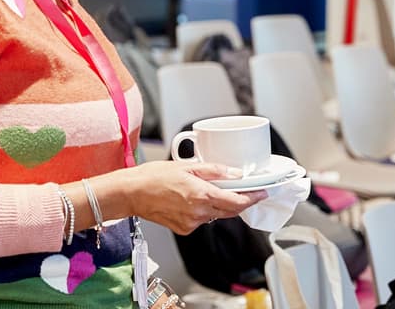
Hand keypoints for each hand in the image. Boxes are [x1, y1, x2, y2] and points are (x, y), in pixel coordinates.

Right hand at [106, 160, 266, 234]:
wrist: (132, 193)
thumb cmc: (154, 176)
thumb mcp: (187, 165)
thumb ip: (215, 170)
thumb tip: (235, 173)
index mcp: (202, 195)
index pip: (237, 202)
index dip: (253, 198)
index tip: (262, 193)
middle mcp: (199, 213)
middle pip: (230, 211)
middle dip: (239, 201)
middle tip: (244, 190)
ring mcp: (191, 223)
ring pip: (216, 215)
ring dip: (219, 204)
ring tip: (207, 189)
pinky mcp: (184, 229)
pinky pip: (202, 220)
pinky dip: (203, 210)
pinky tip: (191, 199)